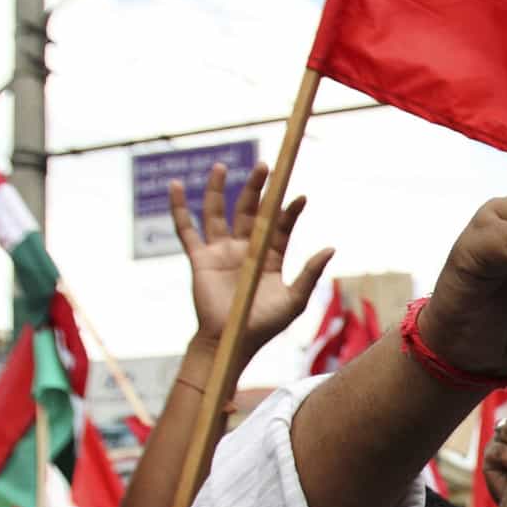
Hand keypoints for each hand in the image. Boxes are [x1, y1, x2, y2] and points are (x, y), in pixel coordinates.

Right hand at [171, 163, 332, 363]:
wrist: (232, 341)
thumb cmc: (264, 325)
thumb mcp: (295, 301)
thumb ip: (311, 274)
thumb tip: (331, 248)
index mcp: (270, 257)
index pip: (280, 226)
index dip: (289, 211)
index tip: (300, 197)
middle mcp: (245, 248)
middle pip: (250, 211)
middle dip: (256, 189)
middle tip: (265, 166)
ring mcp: (221, 251)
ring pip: (218, 212)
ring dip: (218, 189)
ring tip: (221, 166)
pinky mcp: (200, 258)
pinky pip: (186, 229)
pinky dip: (179, 207)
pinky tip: (175, 185)